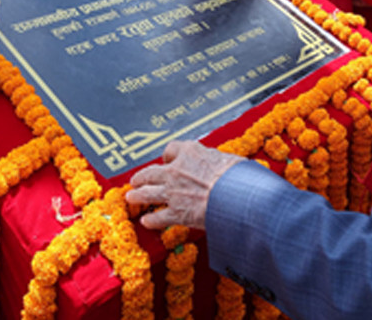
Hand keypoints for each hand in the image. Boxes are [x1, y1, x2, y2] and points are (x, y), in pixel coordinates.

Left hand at [125, 141, 242, 230]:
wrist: (237, 197)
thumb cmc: (239, 176)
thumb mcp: (231, 159)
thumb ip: (220, 162)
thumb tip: (228, 166)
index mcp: (191, 152)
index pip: (172, 149)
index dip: (169, 156)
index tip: (169, 160)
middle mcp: (177, 170)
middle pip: (150, 172)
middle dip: (141, 177)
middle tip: (137, 179)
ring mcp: (173, 192)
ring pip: (147, 193)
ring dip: (138, 196)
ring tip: (132, 197)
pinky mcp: (176, 213)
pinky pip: (158, 218)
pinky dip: (151, 221)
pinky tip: (147, 222)